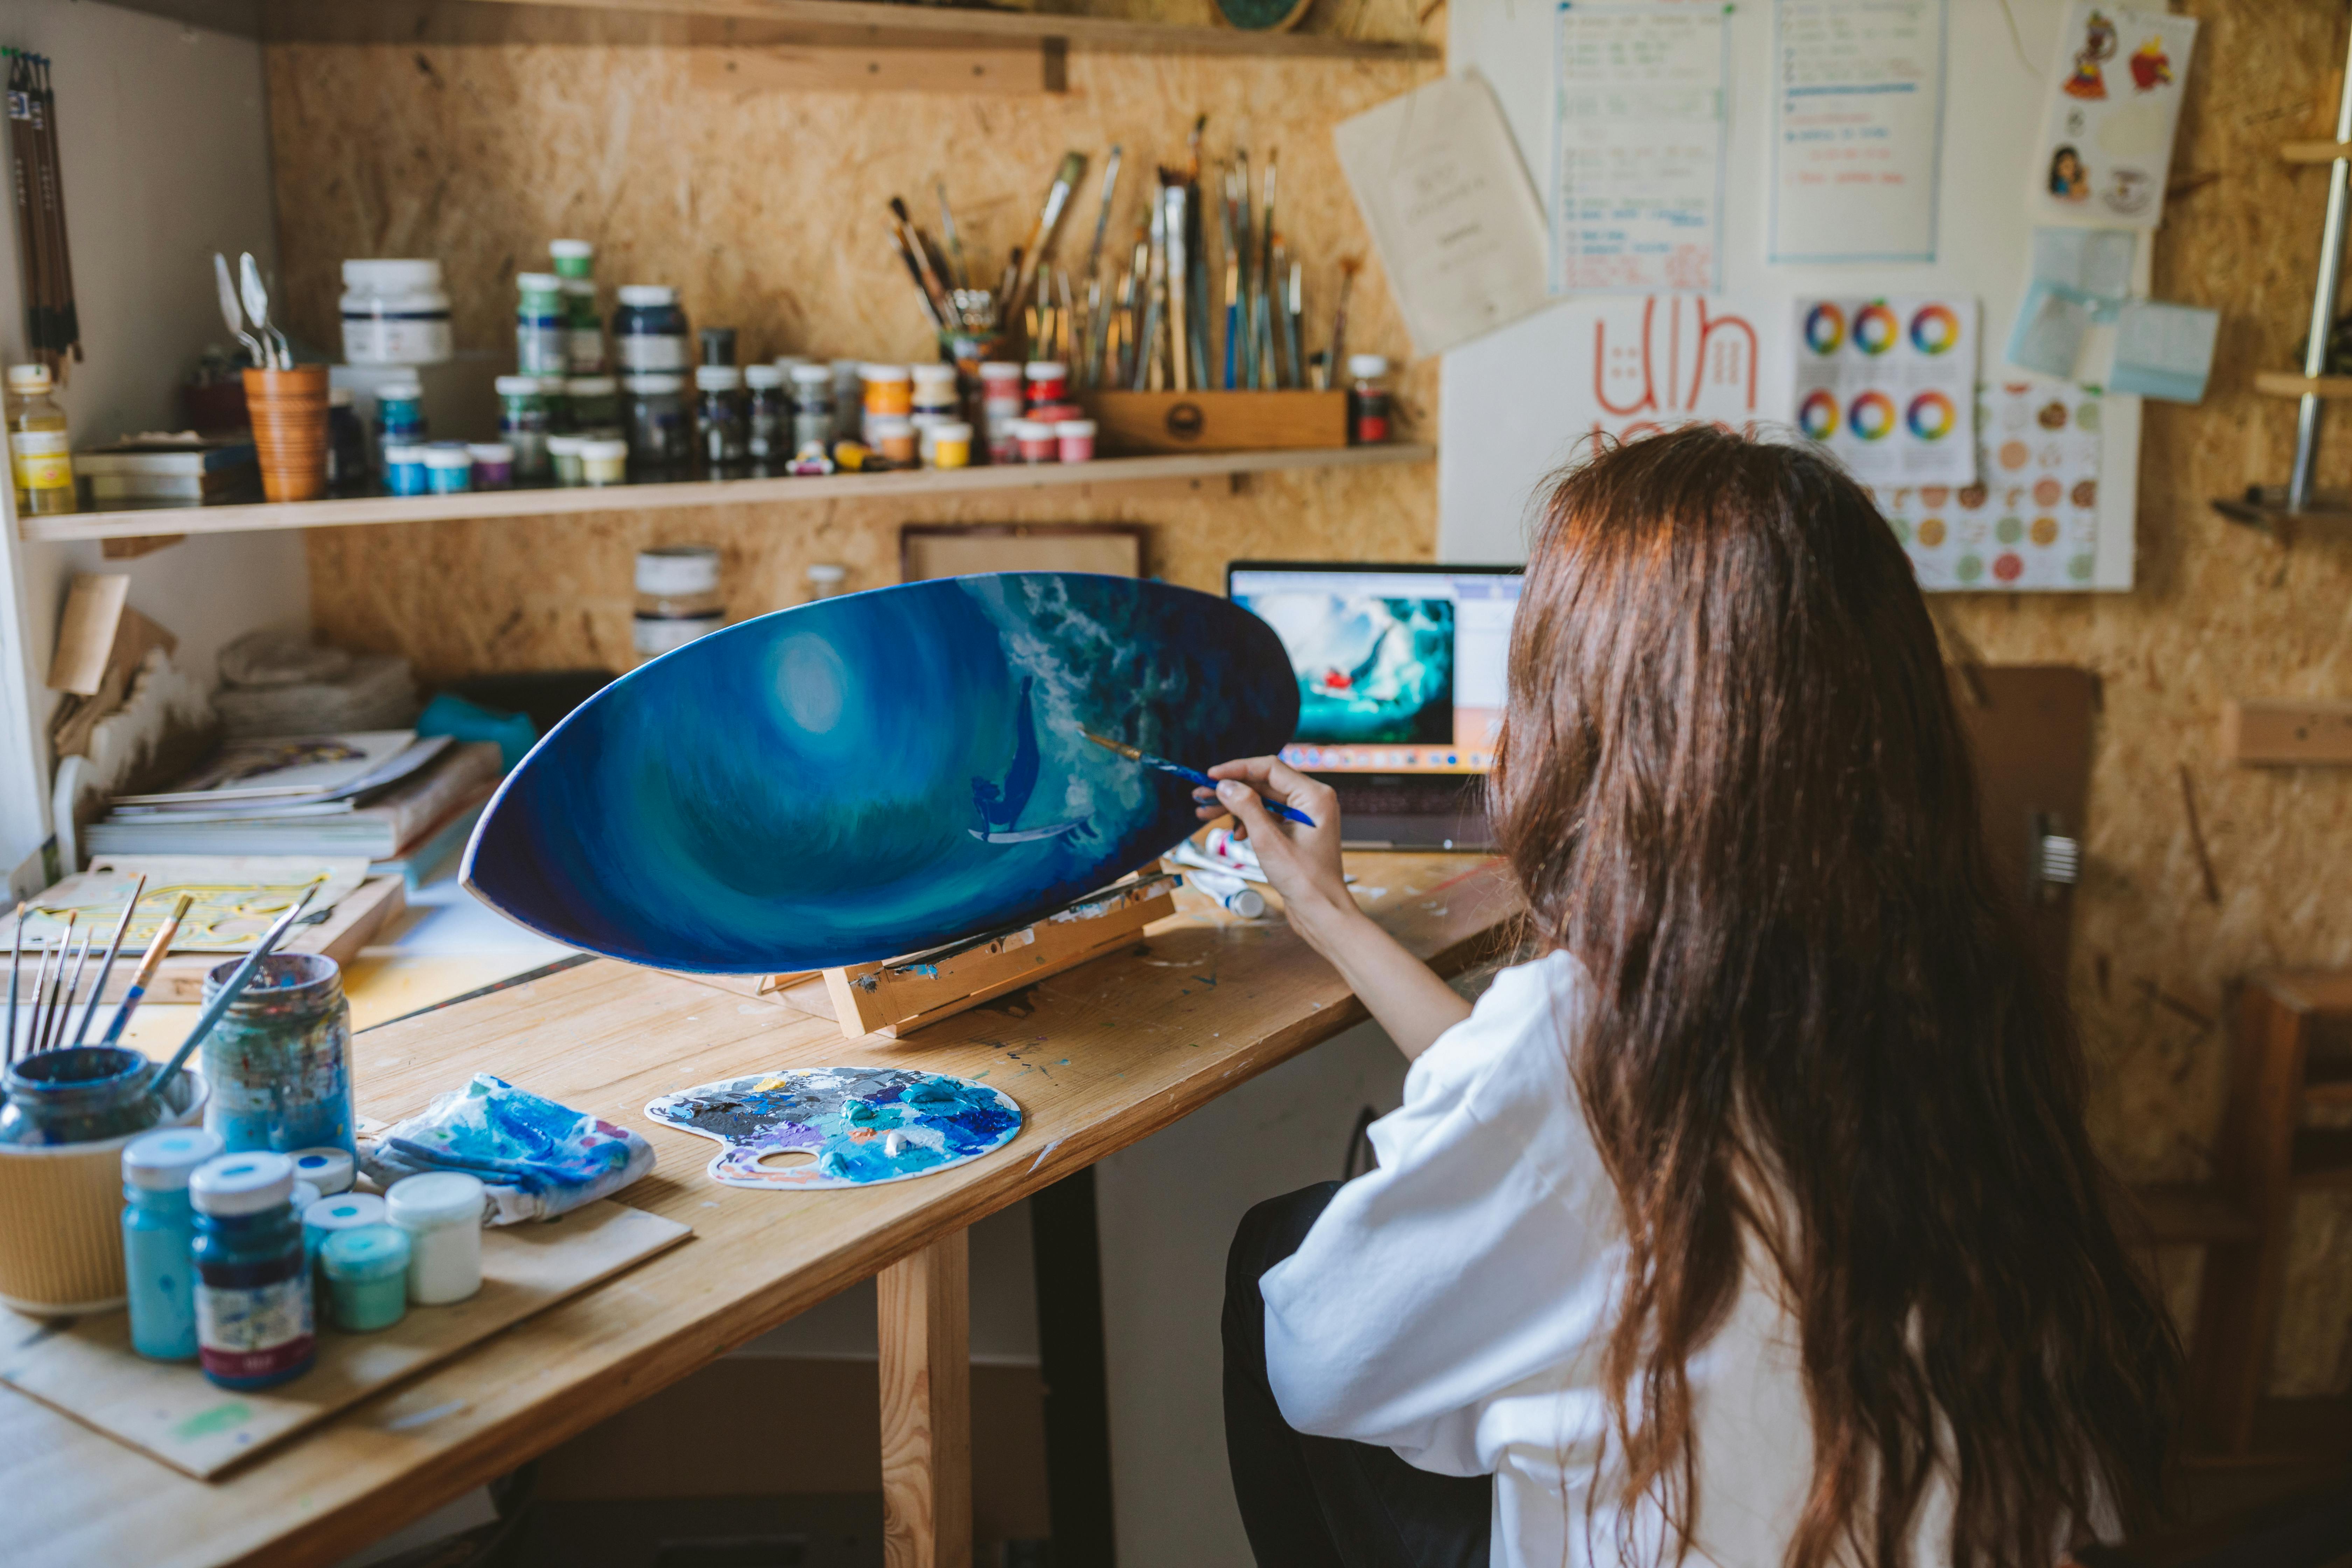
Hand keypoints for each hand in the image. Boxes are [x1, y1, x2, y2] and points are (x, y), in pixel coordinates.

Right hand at [1193, 756, 1357, 949]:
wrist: (1321, 912)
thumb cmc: (1303, 879)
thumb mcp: (1268, 840)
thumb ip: (1246, 807)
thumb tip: (1225, 785)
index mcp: (1314, 796)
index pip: (1270, 768)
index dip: (1237, 769)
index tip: (1210, 775)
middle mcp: (1313, 801)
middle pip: (1264, 784)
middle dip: (1231, 789)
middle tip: (1200, 795)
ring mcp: (1306, 816)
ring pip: (1263, 801)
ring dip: (1235, 807)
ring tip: (1205, 814)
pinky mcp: (1298, 831)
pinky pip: (1269, 817)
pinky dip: (1249, 822)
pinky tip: (1235, 835)